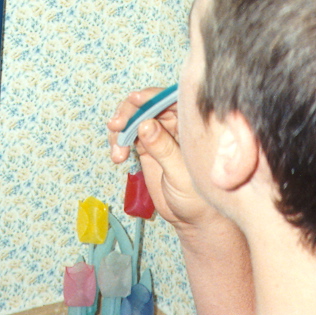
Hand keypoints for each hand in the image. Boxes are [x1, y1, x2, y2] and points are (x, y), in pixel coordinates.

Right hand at [107, 87, 221, 231]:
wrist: (192, 219)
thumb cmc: (199, 199)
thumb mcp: (181, 175)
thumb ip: (164, 149)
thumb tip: (145, 124)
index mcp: (192, 124)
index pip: (171, 99)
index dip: (152, 95)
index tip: (135, 100)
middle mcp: (176, 123)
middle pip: (147, 104)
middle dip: (129, 112)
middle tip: (116, 126)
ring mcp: (159, 133)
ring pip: (134, 118)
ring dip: (120, 129)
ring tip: (117, 151)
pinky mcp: (146, 145)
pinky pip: (128, 134)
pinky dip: (118, 141)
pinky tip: (117, 156)